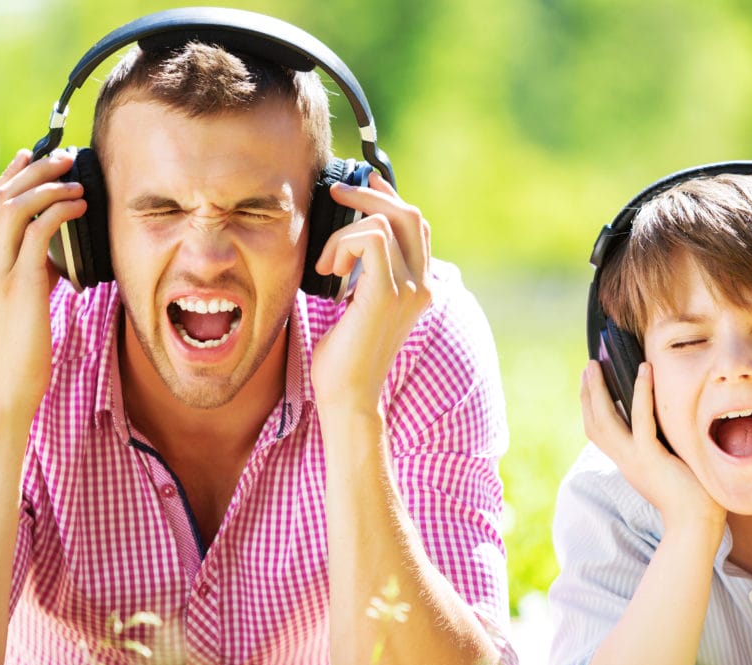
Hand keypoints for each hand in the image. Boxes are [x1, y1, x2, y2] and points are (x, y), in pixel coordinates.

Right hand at [0, 149, 84, 416]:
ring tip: (76, 180)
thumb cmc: (19, 347)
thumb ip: (25, 271)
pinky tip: (80, 207)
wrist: (8, 384)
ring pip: (15, 207)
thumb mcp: (15, 301)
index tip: (33, 157)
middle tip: (62, 158)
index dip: (10, 176)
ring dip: (48, 186)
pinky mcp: (19, 283)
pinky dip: (60, 211)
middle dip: (32, 170)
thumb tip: (52, 253)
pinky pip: (39, 232)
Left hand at [310, 173, 431, 410]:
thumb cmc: (345, 354)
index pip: (416, 224)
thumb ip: (366, 271)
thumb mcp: (360, 303)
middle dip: (370, 194)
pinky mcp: (387, 293)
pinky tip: (329, 270)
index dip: (390, 196)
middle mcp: (423, 284)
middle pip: (408, 213)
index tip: (363, 182)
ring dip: (346, 231)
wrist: (348, 394)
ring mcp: (410, 288)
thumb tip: (351, 234)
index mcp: (420, 285)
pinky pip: (371, 239)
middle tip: (336, 192)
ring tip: (328, 262)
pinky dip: (343, 245)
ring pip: (386, 221)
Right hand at [581, 360, 725, 531]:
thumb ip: (661, 447)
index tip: (589, 384)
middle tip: (589, 366)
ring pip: (606, 419)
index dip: (591, 407)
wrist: (695, 526)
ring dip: (599, 389)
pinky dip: (640, 392)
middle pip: (594, 422)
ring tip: (599, 364)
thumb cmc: (692, 497)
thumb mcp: (668, 467)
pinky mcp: (650, 457)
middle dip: (588, 392)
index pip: (599, 432)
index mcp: (627, 463)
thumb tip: (668, 421)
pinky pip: (641, 419)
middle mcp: (624, 460)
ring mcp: (634, 459)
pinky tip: (643, 369)